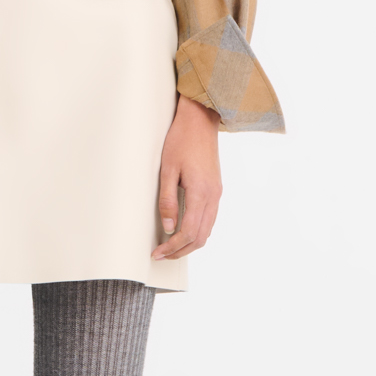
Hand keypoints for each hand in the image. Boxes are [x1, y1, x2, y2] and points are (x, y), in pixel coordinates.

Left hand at [152, 93, 221, 261]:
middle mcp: (213, 196)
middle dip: (181, 250)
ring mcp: (217, 193)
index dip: (173, 247)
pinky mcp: (216, 189)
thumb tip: (168, 227)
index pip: (189, 232)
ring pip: (207, 230)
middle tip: (162, 255)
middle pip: (201, 237)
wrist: (200, 120)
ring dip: (190, 243)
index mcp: (201, 192)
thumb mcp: (167, 169)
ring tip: (171, 247)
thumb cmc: (181, 140)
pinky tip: (184, 231)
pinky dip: (198, 231)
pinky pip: (210, 219)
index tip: (158, 252)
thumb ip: (167, 200)